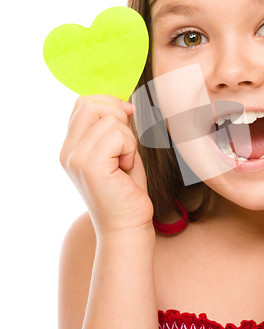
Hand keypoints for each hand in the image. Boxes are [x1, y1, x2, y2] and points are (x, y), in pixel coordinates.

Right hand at [59, 95, 152, 235]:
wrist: (128, 225)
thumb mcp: (118, 151)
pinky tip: (126, 167)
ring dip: (128, 138)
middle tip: (126, 145)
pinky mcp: (90, 165)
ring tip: (125, 161)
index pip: (83, 103)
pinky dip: (131, 148)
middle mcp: (68, 151)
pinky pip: (118, 134)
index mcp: (71, 146)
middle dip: (118, 115)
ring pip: (110, 119)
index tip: (127, 117)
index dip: (109, 103)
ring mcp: (76, 158)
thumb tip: (122, 102)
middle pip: (91, 104)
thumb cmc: (127, 189)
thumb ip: (113, 127)